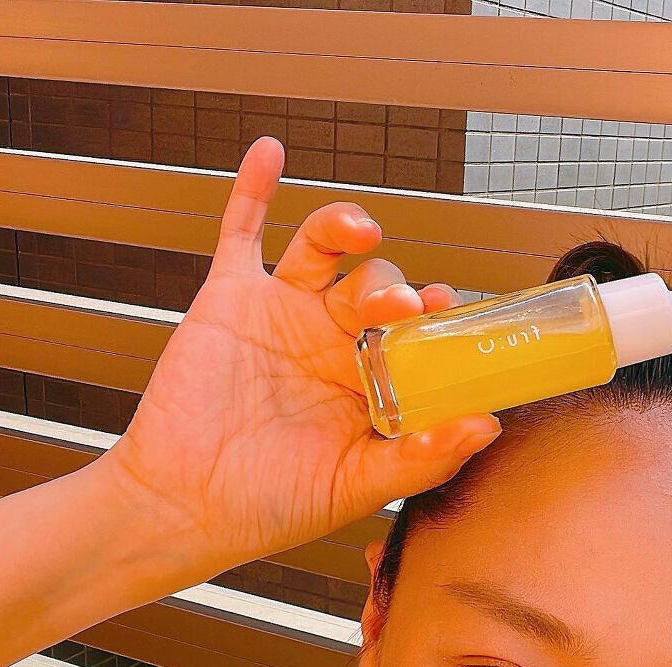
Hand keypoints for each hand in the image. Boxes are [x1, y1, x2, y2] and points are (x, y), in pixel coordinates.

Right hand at [104, 136, 501, 575]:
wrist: (186, 507)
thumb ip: (422, 458)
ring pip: (323, 251)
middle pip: (375, 286)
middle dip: (390, 289)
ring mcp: (283, 315)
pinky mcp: (231, 300)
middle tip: (397, 306)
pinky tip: (270, 154)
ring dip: (345, 229)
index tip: (452, 313)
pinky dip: (252, 193)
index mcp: (368, 384)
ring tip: (363, 233)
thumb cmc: (271, 506)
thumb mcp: (358, 488)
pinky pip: (242, 234)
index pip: (415, 335)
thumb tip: (485, 425)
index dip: (436, 319)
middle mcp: (331, 343)